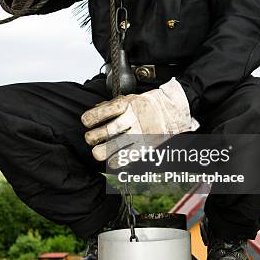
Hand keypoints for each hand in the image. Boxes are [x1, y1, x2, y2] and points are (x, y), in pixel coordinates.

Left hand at [81, 78, 198, 168]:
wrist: (174, 110)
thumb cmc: (149, 104)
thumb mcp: (130, 98)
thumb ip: (112, 105)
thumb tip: (95, 110)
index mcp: (128, 104)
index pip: (104, 111)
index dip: (90, 118)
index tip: (86, 122)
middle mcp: (133, 118)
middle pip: (107, 131)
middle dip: (93, 137)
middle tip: (90, 139)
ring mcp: (140, 133)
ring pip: (115, 146)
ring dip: (101, 151)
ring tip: (97, 152)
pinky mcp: (146, 145)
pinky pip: (128, 157)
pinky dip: (117, 161)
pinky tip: (111, 161)